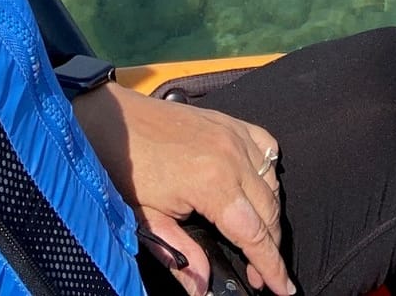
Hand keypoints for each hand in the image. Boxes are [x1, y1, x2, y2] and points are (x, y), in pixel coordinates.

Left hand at [71, 84, 291, 295]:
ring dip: (269, 214)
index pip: (254, 234)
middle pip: (269, 211)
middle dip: (270, 246)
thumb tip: (202, 287)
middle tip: (260, 274)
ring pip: (271, 182)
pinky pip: (266, 148)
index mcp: (212, 183)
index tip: (285, 289)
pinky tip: (257, 188)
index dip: (272, 266)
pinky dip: (268, 172)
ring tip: (255, 238)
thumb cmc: (124, 169)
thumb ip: (180, 254)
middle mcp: (232, 156)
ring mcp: (234, 135)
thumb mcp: (146, 219)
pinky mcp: (230, 122)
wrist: (110, 118)